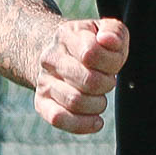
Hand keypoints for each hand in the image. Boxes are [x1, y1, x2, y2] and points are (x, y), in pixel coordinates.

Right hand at [33, 17, 128, 134]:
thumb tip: (107, 40)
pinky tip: (96, 120)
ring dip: (98, 105)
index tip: (113, 64)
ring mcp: (44, 81)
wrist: (58, 55)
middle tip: (108, 81)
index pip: (91, 53)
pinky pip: (58, 119)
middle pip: (88, 80)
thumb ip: (114, 31)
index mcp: (66, 35)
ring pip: (75, 101)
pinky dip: (82, 124)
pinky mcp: (41, 102)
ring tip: (99, 97)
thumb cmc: (89, 44)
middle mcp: (50, 58)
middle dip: (106, 85)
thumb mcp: (104, 30)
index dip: (111, 63)